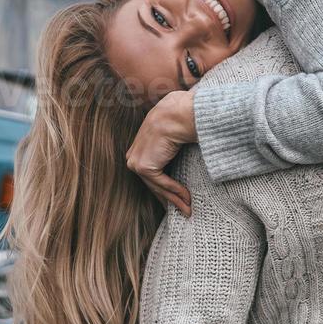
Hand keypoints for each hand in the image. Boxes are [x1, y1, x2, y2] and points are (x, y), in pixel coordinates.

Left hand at [125, 90, 197, 216]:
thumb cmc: (179, 118)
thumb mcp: (172, 131)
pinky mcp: (144, 167)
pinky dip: (176, 192)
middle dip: (169, 198)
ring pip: (158, 186)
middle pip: (153, 183)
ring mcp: (136, 162)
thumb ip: (171, 143)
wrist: (178, 113)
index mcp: (139, 147)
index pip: (151, 174)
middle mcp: (134, 156)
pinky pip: (162, 184)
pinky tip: (188, 200)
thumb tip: (181, 146)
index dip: (164, 187)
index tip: (176, 199)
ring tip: (188, 210)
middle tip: (183, 210)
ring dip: (175, 199)